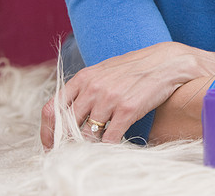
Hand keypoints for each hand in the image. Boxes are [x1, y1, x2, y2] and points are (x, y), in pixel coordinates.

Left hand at [40, 41, 214, 147]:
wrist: (167, 62)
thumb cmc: (135, 68)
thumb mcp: (105, 72)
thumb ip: (85, 88)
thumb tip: (68, 112)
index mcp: (83, 78)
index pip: (52, 109)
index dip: (47, 132)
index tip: (51, 144)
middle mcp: (93, 88)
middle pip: (67, 126)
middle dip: (67, 143)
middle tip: (70, 153)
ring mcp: (110, 99)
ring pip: (87, 135)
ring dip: (88, 146)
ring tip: (91, 152)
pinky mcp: (127, 110)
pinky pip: (109, 138)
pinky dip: (107, 146)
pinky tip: (111, 146)